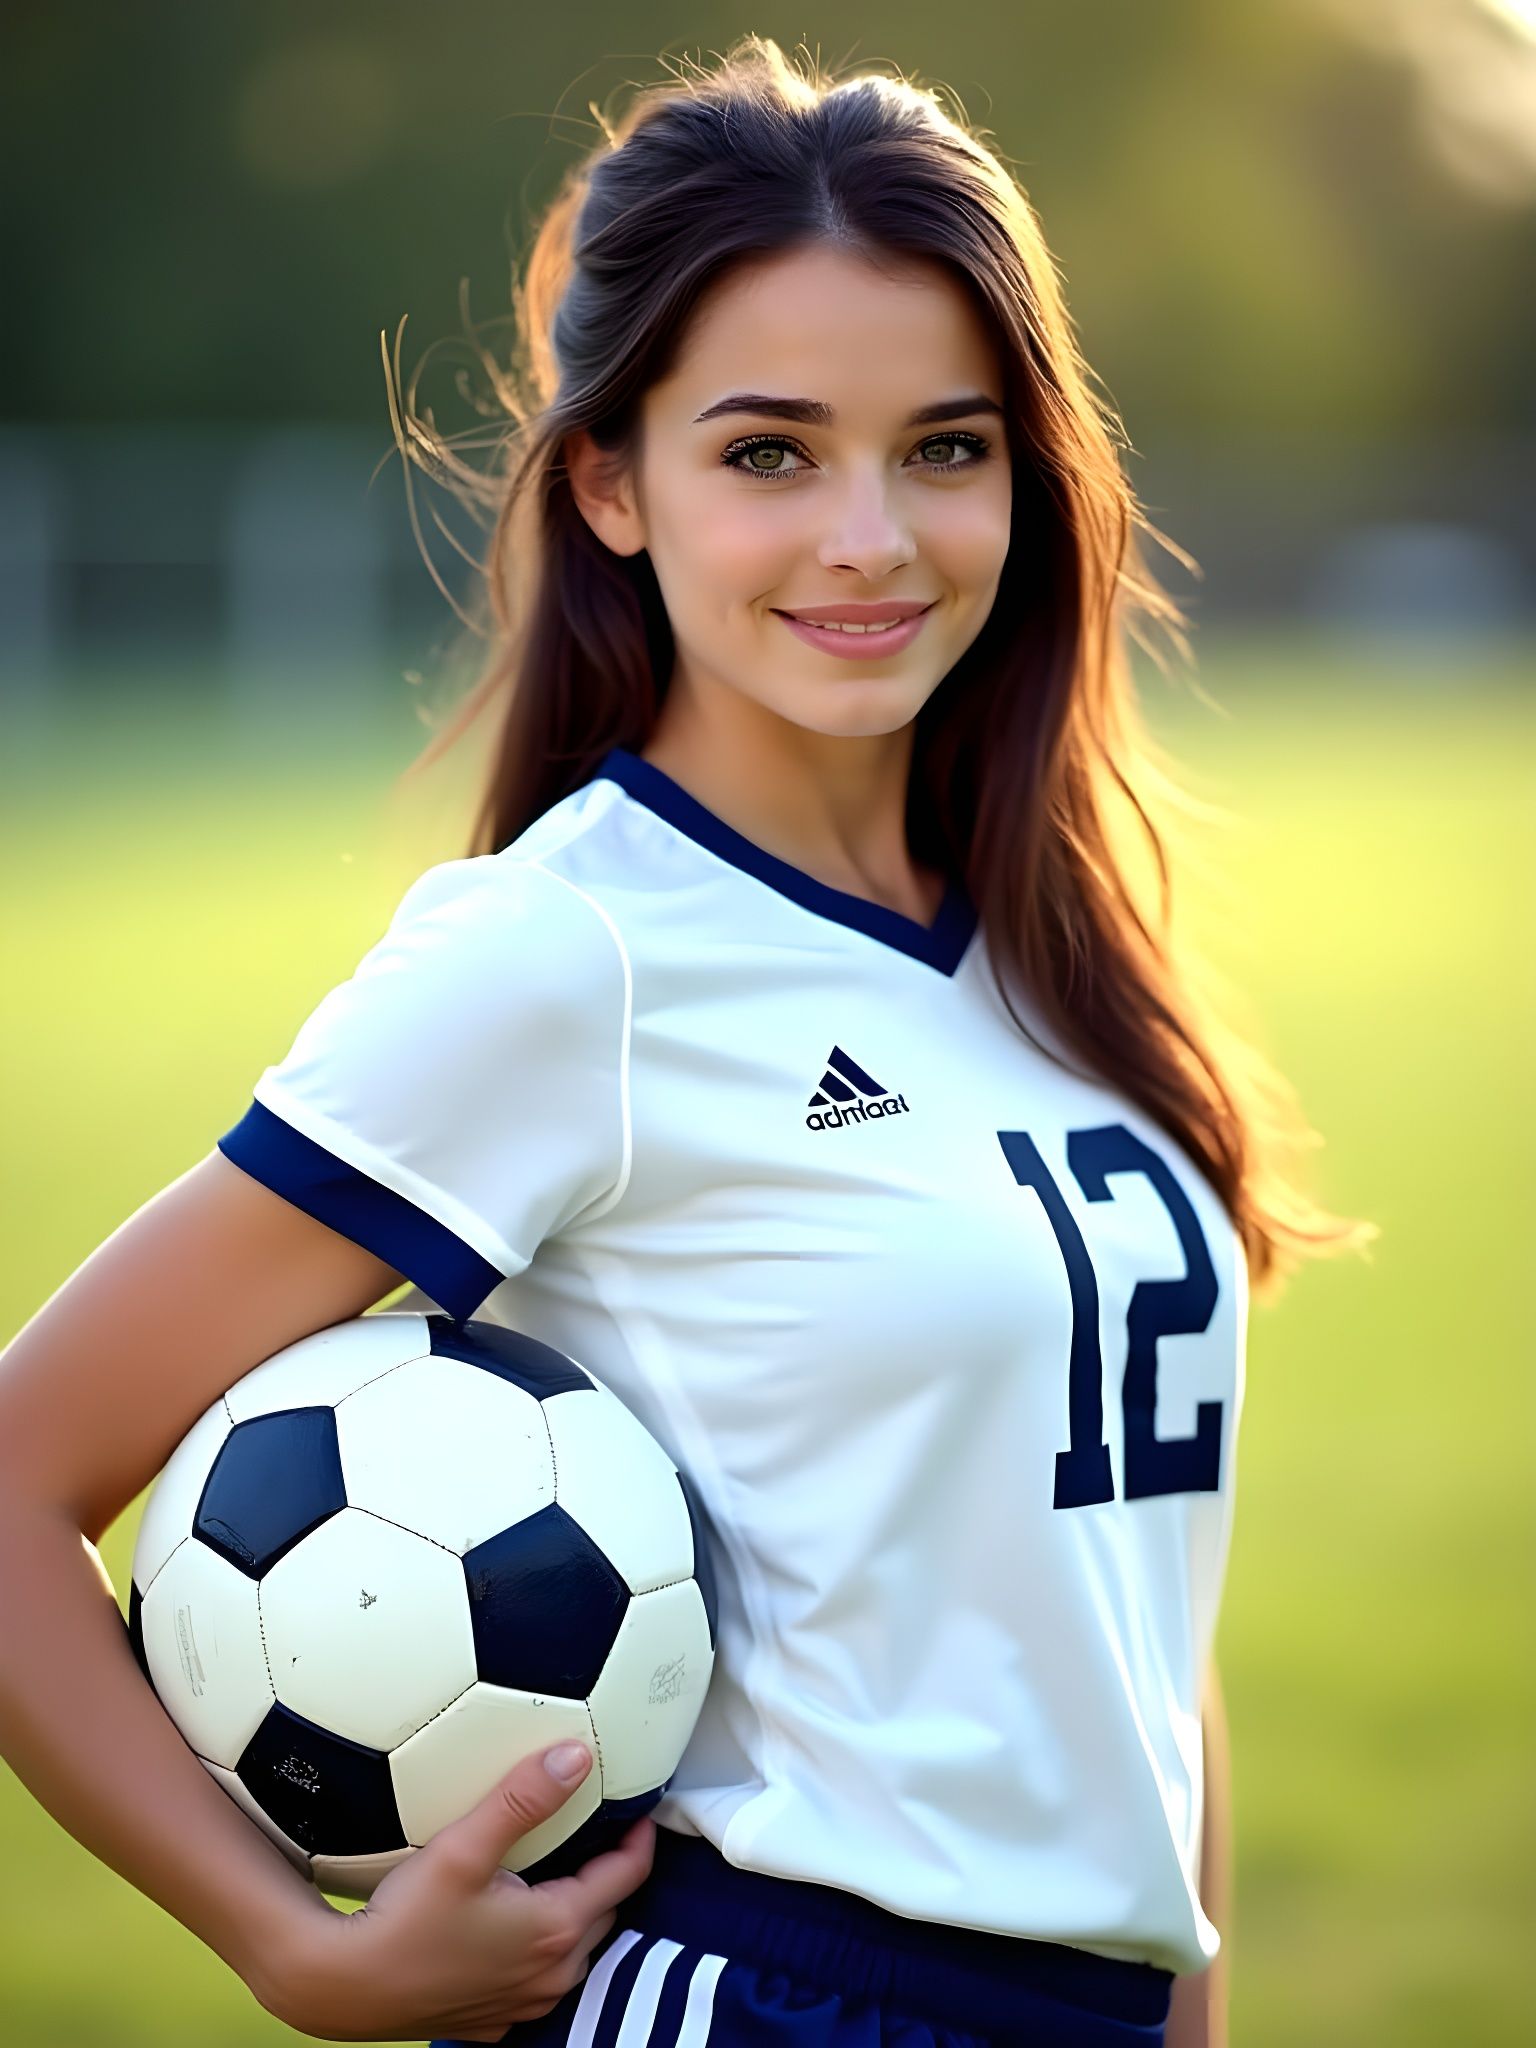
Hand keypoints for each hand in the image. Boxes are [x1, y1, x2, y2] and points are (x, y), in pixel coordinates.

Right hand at [266, 1739, 655, 2041]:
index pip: (625, 1876)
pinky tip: (514, 1930)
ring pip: (573, 1953)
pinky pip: (536, 1983)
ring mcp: (522, 2005)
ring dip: (576, 1916)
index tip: (640, 1810)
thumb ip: (524, 1798)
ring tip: (561, 1876)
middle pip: (603, 1915)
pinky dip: (540, 1953)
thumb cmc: (405, 1918)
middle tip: (596, 1837)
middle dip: (608, 1876)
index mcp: (557, 1929)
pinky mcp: (492, 2022)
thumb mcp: (465, 1845)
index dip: (638, 1840)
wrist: (345, 1987)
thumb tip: (576, 1756)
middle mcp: (551, 1976)